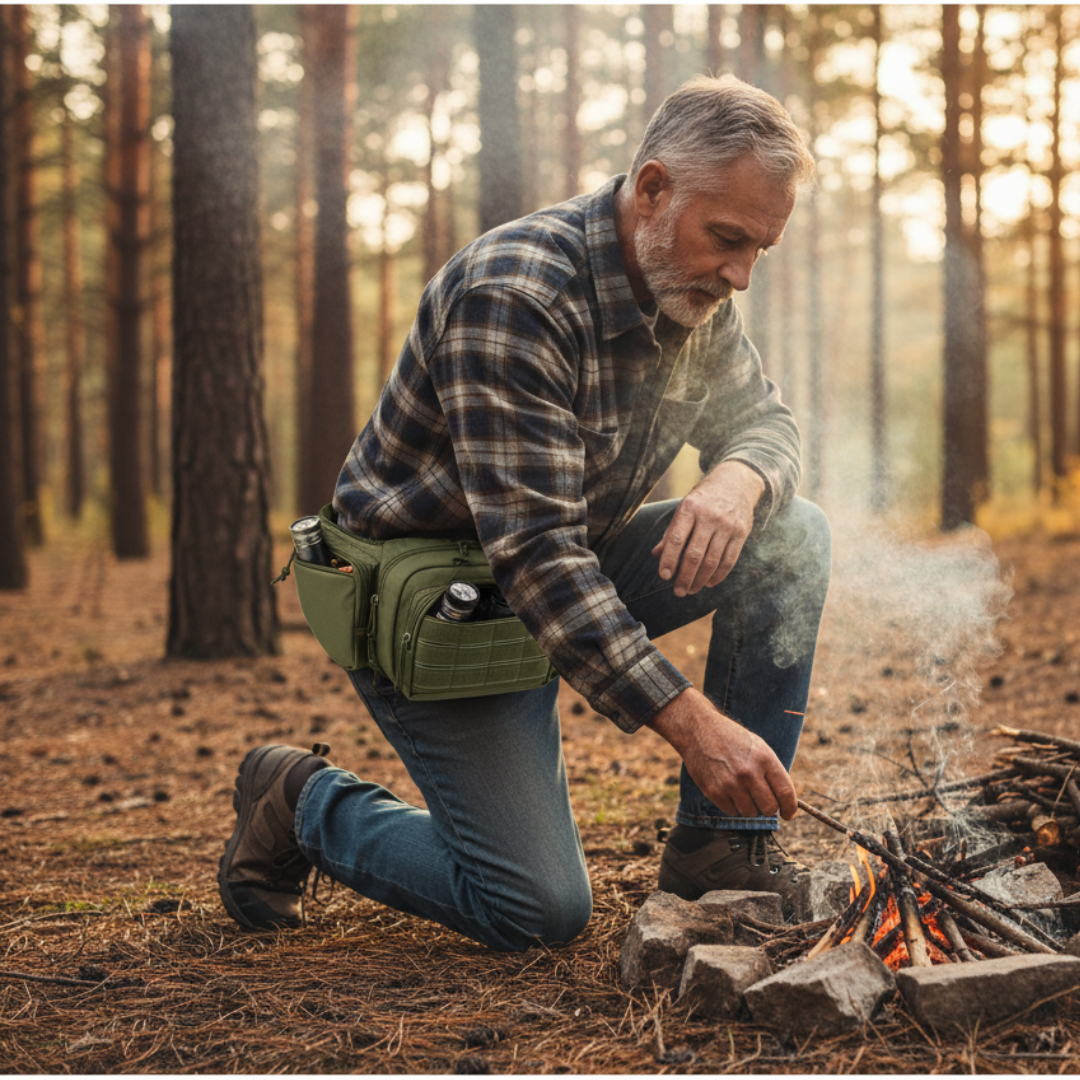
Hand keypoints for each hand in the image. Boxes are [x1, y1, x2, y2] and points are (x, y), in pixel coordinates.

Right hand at [646, 687, 796, 819]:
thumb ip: (772, 771)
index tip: (788, 814)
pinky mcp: (714, 791)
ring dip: (750, 807)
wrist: (698, 729)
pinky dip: (733, 806)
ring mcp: (730, 783)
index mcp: (764, 759)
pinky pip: (732, 812)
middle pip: (769, 808)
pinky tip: (728, 791)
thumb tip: (784, 800)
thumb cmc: (732, 738)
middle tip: (762, 800)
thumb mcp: (758, 746)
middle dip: (768, 808)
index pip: (785, 793)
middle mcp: (749, 772)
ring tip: (742, 791)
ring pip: (751, 813)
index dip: (789, 808)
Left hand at [651, 461, 764, 596]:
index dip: (669, 559)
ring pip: (712, 561)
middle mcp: (709, 516)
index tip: (664, 576)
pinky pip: (729, 560)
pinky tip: (709, 583)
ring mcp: (727, 525)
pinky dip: (718, 575)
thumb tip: (657, 555)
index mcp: (689, 508)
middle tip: (678, 591)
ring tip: (691, 590)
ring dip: (700, 580)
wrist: (737, 481)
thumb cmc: (704, 498)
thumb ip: (672, 532)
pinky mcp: (741, 532)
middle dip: (685, 577)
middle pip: (694, 554)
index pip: (676, 539)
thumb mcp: (685, 507)